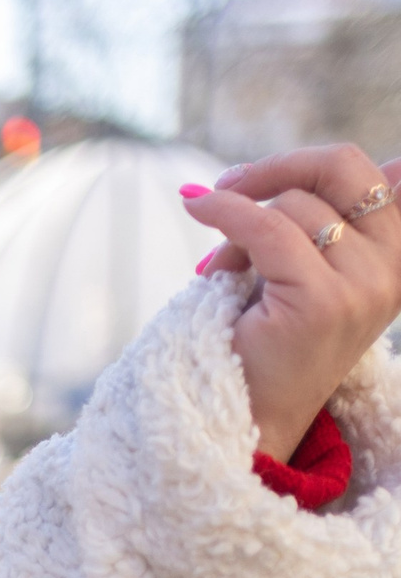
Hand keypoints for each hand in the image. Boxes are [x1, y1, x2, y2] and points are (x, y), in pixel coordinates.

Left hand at [184, 145, 400, 460]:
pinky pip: (266, 229)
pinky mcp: (323, 303)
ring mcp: (364, 286)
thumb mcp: (307, 266)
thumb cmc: (270, 338)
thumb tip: (386, 160)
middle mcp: (393, 269)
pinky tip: (196, 210)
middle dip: (278, 166)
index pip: (375, 173)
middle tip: (227, 187)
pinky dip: (223, 213)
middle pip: (342, 165)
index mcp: (397, 255)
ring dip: (241, 224)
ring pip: (293, 204)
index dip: (310, 165)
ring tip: (223, 269)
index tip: (256, 183)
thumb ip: (331, 218)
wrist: (253, 417)